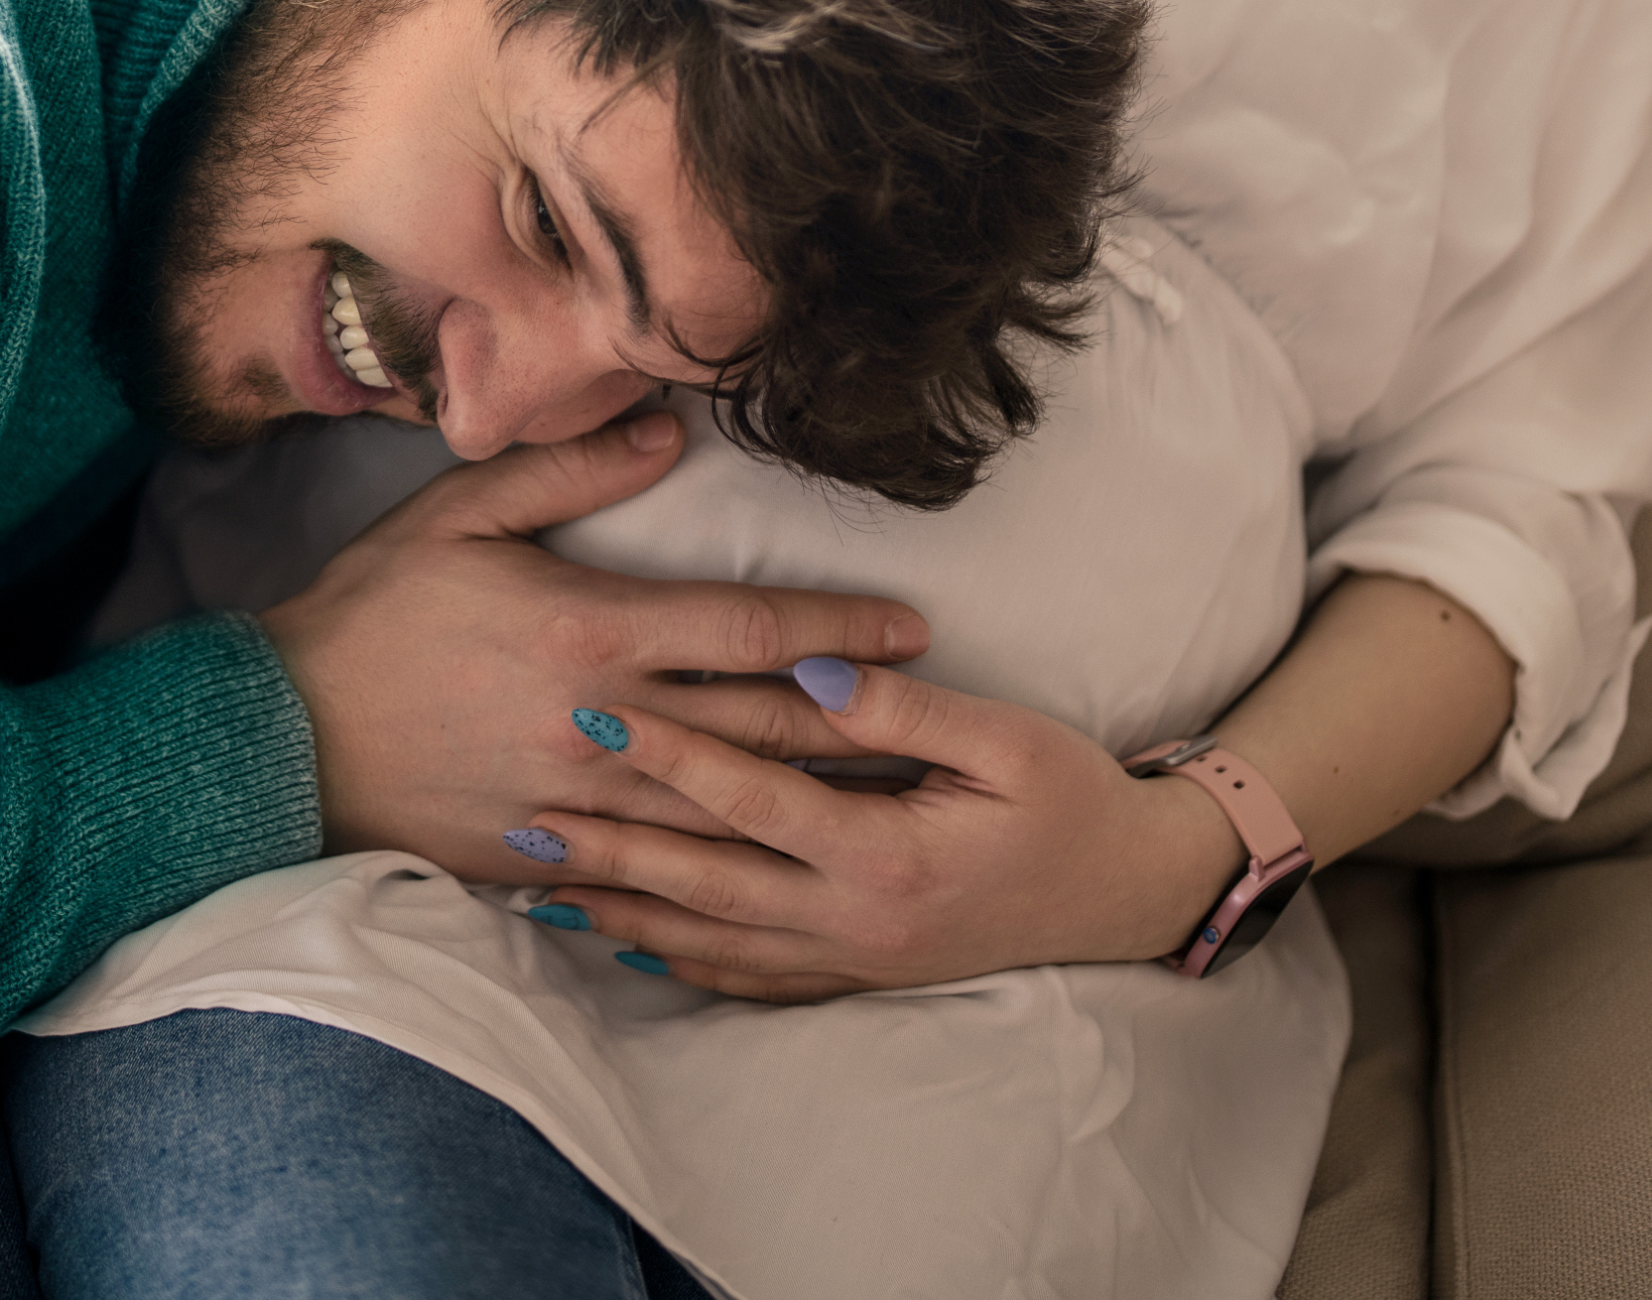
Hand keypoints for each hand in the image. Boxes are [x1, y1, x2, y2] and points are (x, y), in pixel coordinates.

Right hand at [258, 410, 933, 886]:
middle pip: (762, 726)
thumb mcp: (458, 514)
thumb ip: (567, 473)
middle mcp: (600, 720)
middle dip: (858, 720)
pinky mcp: (546, 854)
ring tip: (890, 799)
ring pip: (726, 807)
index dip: (841, 630)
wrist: (279, 734)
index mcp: (590, 628)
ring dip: (813, 801)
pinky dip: (722, 866)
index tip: (910, 630)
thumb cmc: (369, 611)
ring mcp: (577, 799)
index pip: (750, 630)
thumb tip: (663, 434)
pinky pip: (656, 868)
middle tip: (936, 716)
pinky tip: (778, 869)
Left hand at [511, 662, 1249, 998]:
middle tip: (524, 808)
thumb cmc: (1071, 801)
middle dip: (613, 843)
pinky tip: (625, 943)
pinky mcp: (855, 975)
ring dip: (624, 909)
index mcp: (887, 853)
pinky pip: (749, 978)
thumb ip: (906, 711)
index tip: (595, 705)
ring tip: (541, 881)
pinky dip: (680, 961)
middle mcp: (854, 919)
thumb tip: (818, 672)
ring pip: (712, 940)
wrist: (1126, 894)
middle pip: (706, 880)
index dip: (670, 750)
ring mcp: (851, 958)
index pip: (752, 797)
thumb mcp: (1008, 741)